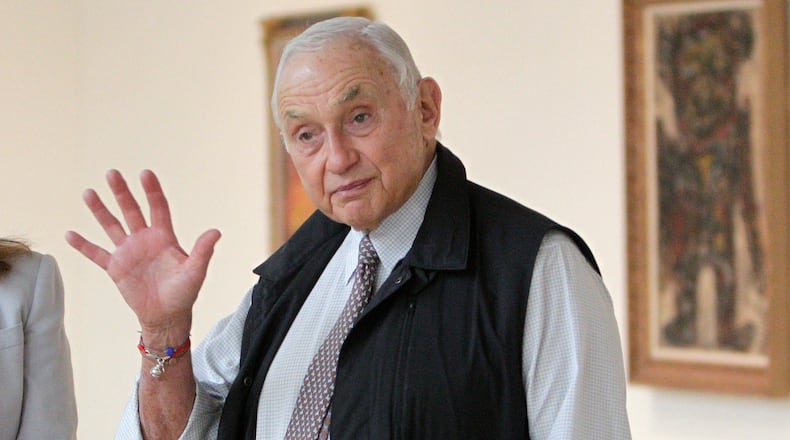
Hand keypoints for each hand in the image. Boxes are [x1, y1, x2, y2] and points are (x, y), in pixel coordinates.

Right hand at [66, 170, 220, 340]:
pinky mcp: (116, 268)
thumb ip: (203, 251)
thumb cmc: (184, 294)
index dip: (152, 191)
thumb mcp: (195, 272)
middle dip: (122, 192)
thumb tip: (216, 232)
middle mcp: (145, 240)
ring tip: (88, 193)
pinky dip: (83, 245)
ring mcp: (128, 252)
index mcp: (165, 238)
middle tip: (113, 173)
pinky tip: (70, 234)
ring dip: (100, 210)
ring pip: (112, 226)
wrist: (166, 316)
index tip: (146, 173)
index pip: (158, 208)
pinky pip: (96, 254)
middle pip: (132, 210)